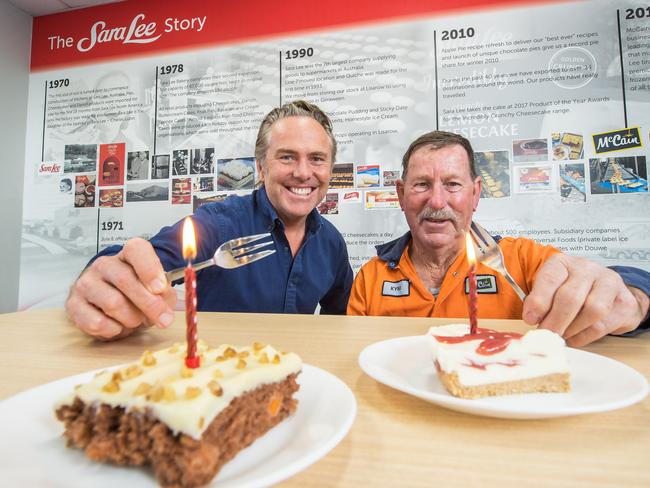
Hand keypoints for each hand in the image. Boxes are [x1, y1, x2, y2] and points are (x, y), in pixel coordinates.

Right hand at [65, 238, 175, 339]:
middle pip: (125, 280)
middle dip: (149, 304)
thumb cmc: (136, 293)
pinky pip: (96, 322)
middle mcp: (104, 264)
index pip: (136, 250)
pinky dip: (113, 330)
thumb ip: (164, 294)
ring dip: (131, 319)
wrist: (109, 303)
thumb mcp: (157, 290)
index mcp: (127, 255)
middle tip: (163, 319)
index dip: (150, 269)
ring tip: (135, 320)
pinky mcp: (73, 304)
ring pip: (113, 303)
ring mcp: (86, 283)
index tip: (161, 288)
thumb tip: (163, 307)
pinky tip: (118, 326)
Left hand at [522, 253, 646, 346]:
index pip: (550, 279)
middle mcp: (586, 268)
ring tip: (561, 335)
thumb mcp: (550, 289)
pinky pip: (602, 325)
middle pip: (570, 297)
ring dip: (572, 329)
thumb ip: (539, 301)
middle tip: (546, 334)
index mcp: (562, 263)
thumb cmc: (571, 291)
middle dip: (555, 320)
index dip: (539, 301)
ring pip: (591, 311)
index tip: (530, 319)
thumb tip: (532, 320)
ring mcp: (609, 283)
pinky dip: (584, 336)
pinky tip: (574, 337)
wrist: (608, 293)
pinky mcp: (624, 302)